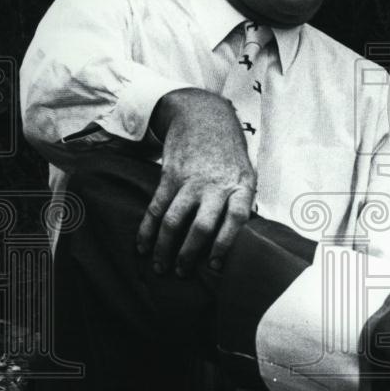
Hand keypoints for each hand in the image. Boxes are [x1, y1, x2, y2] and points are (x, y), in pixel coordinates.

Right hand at [136, 88, 255, 275]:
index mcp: (241, 186)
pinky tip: (143, 246)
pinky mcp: (170, 176)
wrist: (204, 117)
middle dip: (189, 254)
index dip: (225, 243)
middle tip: (181, 273)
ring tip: (160, 267)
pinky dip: (147, 230)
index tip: (214, 265)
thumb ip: (242, 203)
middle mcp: (216, 185)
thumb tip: (240, 241)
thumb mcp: (246, 173)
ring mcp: (191, 181)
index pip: (237, 218)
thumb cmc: (228, 154)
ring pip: (174, 220)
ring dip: (165, 247)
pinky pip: (156, 208)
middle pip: (202, 225)